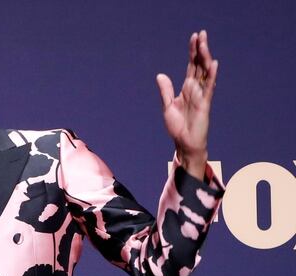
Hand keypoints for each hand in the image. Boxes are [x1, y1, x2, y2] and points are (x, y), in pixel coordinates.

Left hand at [156, 30, 217, 179]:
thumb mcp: (167, 106)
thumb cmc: (178, 126)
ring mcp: (202, 95)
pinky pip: (209, 88)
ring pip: (205, 73)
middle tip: (201, 33)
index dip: (192, 52)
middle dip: (200, 50)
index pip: (191, 66)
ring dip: (205, 58)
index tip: (194, 37)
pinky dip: (211, 76)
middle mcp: (196, 89)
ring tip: (204, 44)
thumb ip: (166, 91)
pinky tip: (213, 64)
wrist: (184, 143)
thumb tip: (160, 75)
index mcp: (187, 88)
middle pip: (200, 65)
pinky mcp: (205, 104)